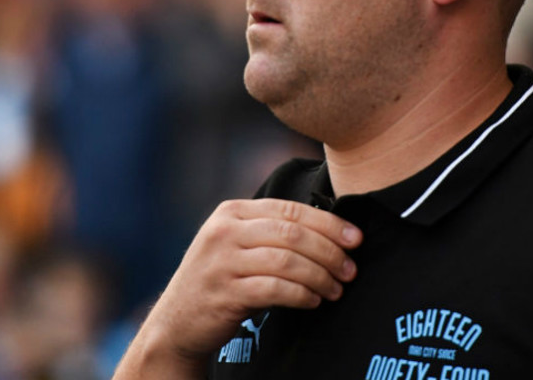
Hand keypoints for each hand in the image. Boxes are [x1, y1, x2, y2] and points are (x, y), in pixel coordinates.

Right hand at [113, 198, 362, 377]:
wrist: (176, 322)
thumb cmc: (220, 280)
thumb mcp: (237, 244)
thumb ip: (271, 232)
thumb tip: (333, 234)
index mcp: (232, 211)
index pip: (291, 210)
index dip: (329, 223)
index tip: (356, 239)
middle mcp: (224, 231)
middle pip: (293, 234)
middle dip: (330, 252)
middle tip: (350, 270)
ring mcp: (221, 261)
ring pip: (287, 261)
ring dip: (320, 276)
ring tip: (336, 289)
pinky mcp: (224, 292)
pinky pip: (275, 289)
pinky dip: (302, 295)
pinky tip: (314, 301)